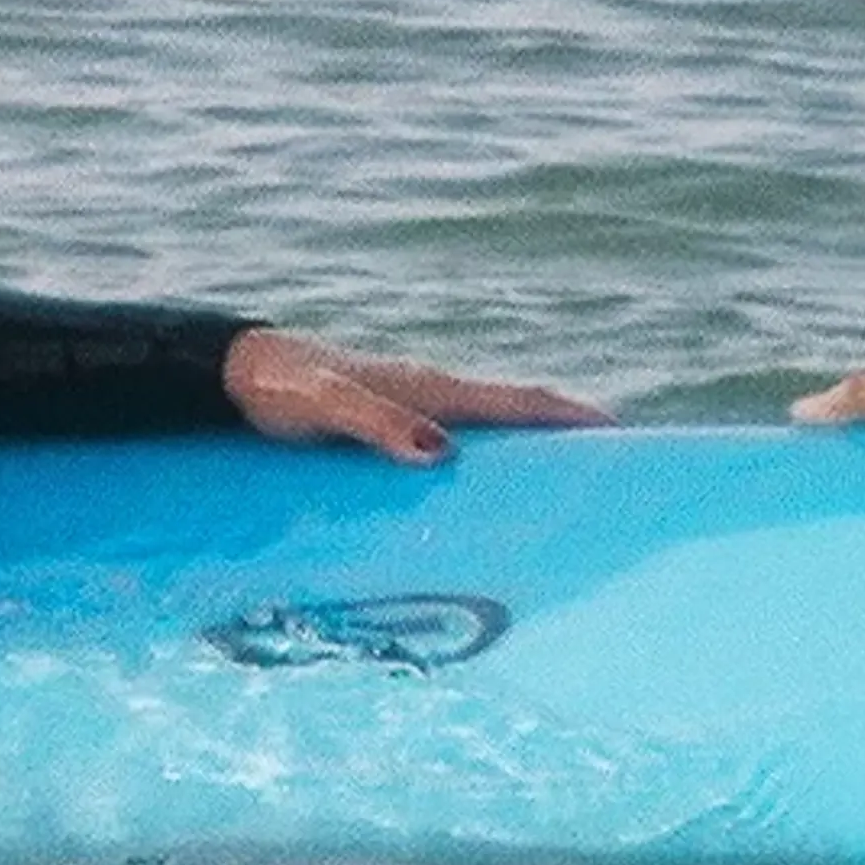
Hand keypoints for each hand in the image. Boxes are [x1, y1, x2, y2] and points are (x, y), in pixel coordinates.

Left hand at [220, 328, 610, 465]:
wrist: (244, 375)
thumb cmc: (282, 390)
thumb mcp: (323, 407)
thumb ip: (377, 424)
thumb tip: (442, 452)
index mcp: (428, 386)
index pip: (514, 400)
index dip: (567, 415)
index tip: (619, 432)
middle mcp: (433, 394)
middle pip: (517, 412)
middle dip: (568, 433)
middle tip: (620, 467)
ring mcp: (418, 410)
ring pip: (494, 428)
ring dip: (535, 448)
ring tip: (575, 485)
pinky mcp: (398, 428)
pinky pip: (465, 442)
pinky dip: (497, 458)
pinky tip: (498, 489)